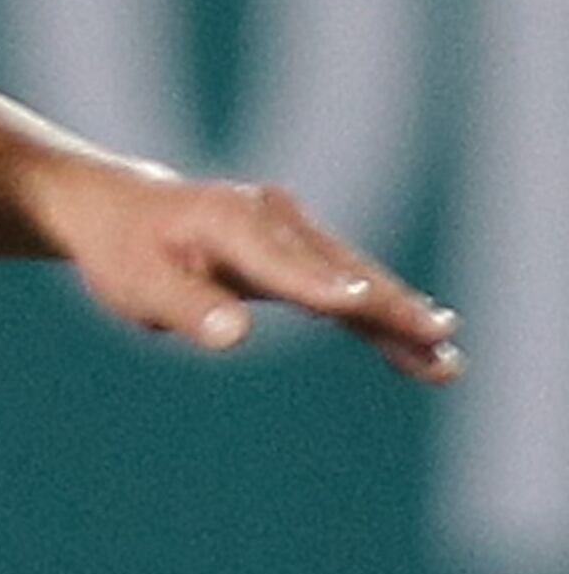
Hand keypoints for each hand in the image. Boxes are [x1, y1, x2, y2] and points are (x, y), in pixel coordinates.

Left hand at [25, 152, 462, 384]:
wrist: (125, 213)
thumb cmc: (127, 252)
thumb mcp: (139, 284)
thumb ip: (187, 308)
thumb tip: (232, 335)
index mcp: (234, 222)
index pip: (284, 264)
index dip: (319, 287)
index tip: (359, 307)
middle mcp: (277, 220)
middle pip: (343, 271)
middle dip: (392, 307)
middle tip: (439, 338)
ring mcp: (296, 235)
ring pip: (359, 282)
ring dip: (404, 320)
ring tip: (447, 360)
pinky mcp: (301, 256)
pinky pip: (349, 291)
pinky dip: (384, 319)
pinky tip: (420, 351)